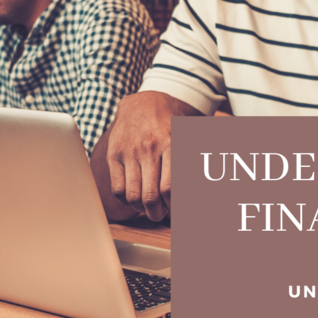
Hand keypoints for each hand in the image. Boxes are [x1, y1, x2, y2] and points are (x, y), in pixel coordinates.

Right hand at [104, 91, 200, 221]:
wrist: (142, 102)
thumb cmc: (168, 123)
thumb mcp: (185, 135)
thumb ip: (191, 159)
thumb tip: (204, 191)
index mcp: (170, 144)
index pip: (170, 188)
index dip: (173, 208)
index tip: (175, 212)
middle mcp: (149, 149)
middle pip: (151, 196)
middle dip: (157, 214)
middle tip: (161, 214)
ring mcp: (129, 152)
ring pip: (133, 196)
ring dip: (142, 210)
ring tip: (148, 209)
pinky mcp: (113, 154)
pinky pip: (117, 188)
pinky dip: (125, 200)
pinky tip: (133, 197)